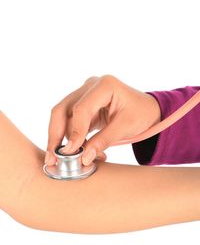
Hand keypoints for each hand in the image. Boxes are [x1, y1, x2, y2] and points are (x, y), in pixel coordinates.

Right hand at [45, 75, 160, 165]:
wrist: (147, 111)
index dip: (75, 131)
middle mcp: (90, 87)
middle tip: (52, 158)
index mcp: (104, 85)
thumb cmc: (141, 114)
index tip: (71, 152)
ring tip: (73, 159)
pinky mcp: (83, 107)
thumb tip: (84, 157)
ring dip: (63, 139)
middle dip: (55, 135)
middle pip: (62, 110)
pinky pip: (70, 122)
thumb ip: (104, 140)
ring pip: (62, 117)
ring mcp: (84, 95)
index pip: (81, 109)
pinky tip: (81, 151)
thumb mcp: (126, 127)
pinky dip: (72, 139)